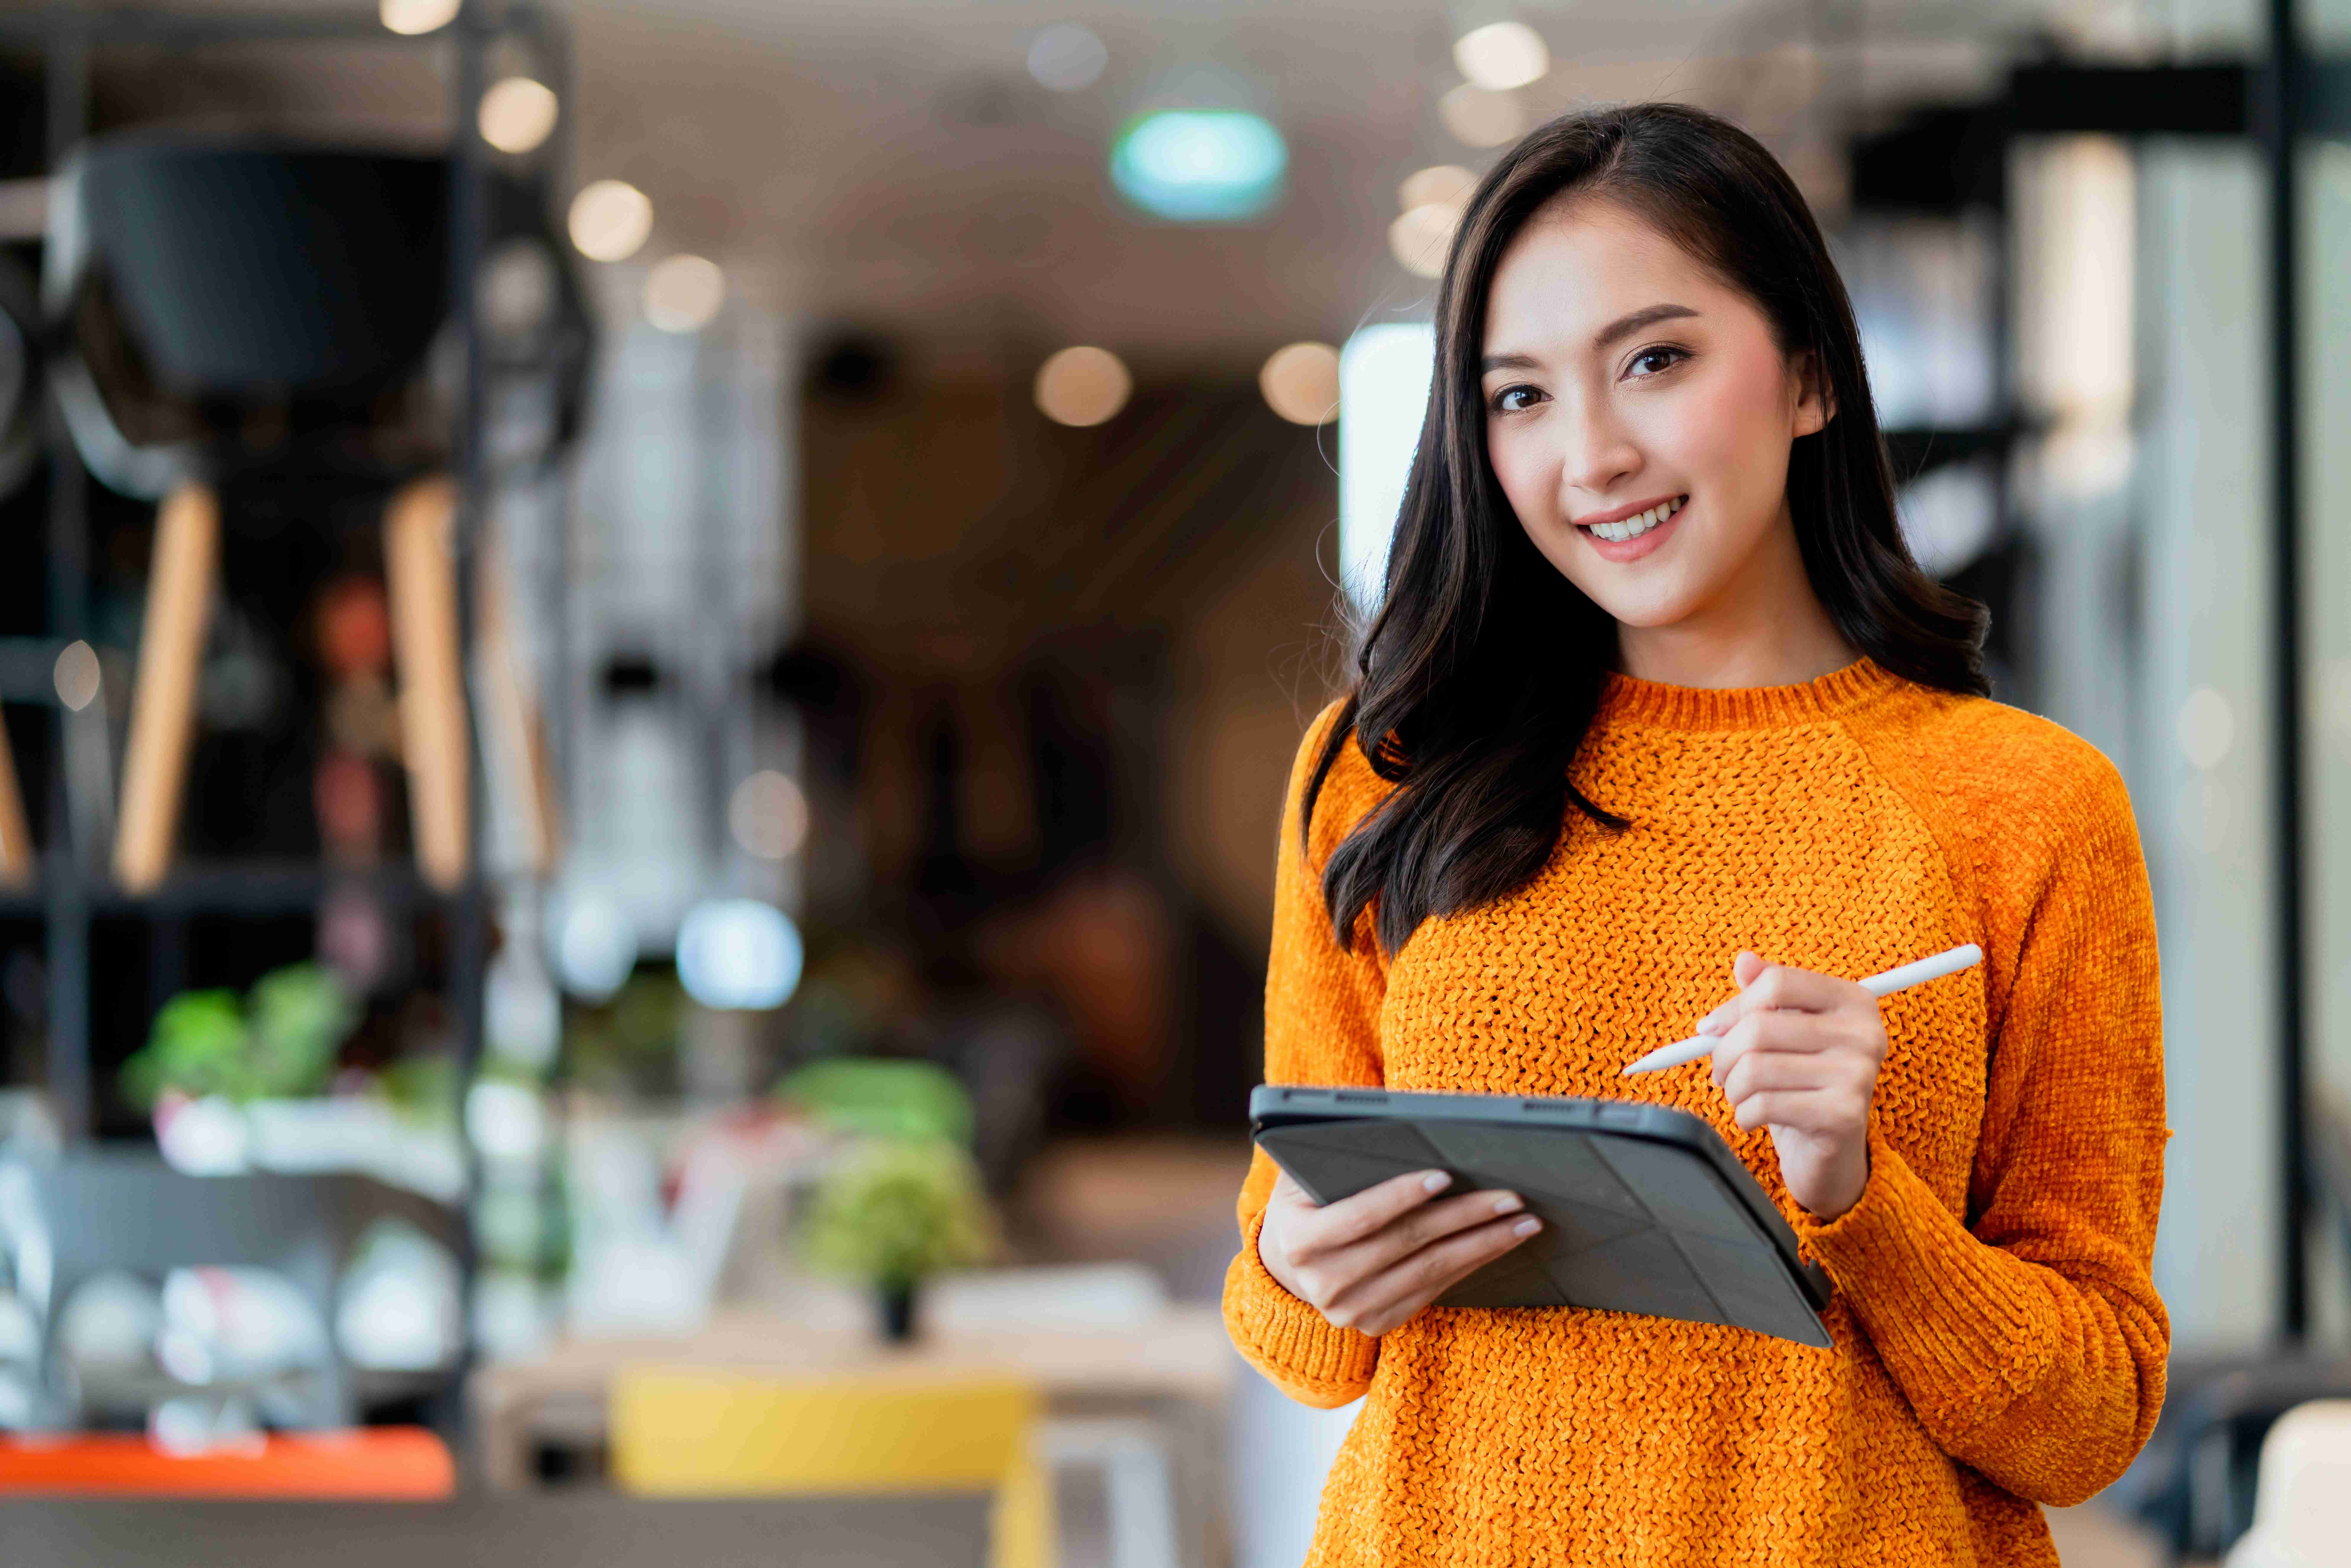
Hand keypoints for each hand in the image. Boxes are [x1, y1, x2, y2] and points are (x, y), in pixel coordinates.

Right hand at [1257, 1166, 1541, 1335]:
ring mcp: (1350, 1311)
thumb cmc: (1305, 1199)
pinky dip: (1470, 1265)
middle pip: (1406, 1244)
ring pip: (1429, 1272)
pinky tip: (1497, 1244)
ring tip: (1522, 1222)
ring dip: (1482, 1245)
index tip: (1445, 1175)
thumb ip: (1337, 1156)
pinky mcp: (1376, 1324)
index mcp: (1298, 1240)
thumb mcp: (1304, 1173)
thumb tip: (1399, 1130)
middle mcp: (1322, 1284)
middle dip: (1464, 1217)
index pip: (1359, 1216)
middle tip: (1510, 1197)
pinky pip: (1433, 1291)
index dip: (1401, 1196)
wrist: (1288, 1261)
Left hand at [1699, 951, 1885, 1220]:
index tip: (1711, 1028)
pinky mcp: (1843, 1116)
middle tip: (1721, 1072)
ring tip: (1740, 1096)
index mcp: (1853, 1002)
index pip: (1777, 983)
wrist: (1831, 1153)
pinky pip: (1764, 1104)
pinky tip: (1753, 1118)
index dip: (1733, 1007)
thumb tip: (1745, 961)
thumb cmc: (1804, 1083)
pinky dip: (1743, 1115)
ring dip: (1732, 1088)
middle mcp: (1865, 1034)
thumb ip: (1769, 994)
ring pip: (1755, 1068)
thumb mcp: (1788, 1033)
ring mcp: (1858, 1075)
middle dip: (1723, 1053)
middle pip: (1759, 1027)